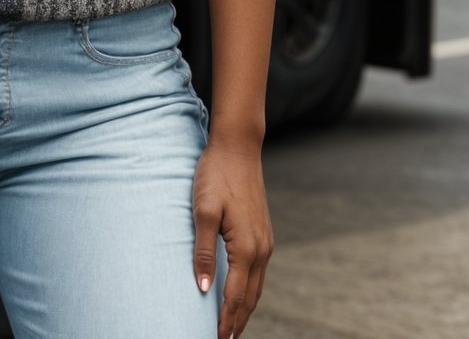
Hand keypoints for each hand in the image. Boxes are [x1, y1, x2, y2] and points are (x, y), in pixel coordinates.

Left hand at [192, 139, 273, 338]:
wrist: (238, 148)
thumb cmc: (215, 176)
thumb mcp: (203, 212)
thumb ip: (204, 252)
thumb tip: (204, 288)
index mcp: (247, 248)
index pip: (235, 296)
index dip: (225, 320)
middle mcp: (262, 249)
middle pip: (250, 297)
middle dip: (238, 321)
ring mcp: (265, 241)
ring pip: (257, 286)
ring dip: (246, 308)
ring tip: (233, 326)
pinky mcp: (263, 232)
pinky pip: (259, 272)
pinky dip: (251, 290)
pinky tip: (242, 293)